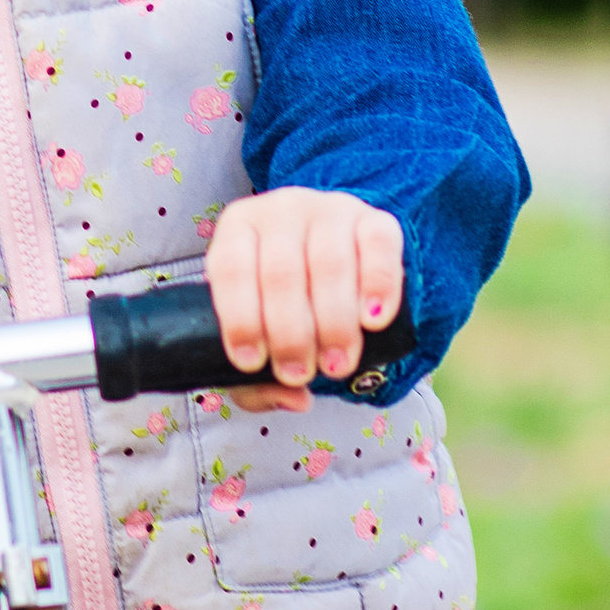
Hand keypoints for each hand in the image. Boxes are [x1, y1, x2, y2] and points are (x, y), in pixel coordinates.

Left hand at [204, 189, 404, 413]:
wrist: (332, 255)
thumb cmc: (281, 303)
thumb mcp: (255, 333)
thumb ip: (257, 380)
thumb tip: (295, 399)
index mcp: (237, 229)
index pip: (231, 269)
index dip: (240, 319)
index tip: (252, 363)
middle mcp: (280, 211)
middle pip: (281, 273)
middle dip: (290, 333)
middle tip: (300, 373)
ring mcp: (330, 210)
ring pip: (330, 263)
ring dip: (334, 322)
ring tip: (336, 364)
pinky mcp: (374, 219)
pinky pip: (378, 247)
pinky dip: (378, 286)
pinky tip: (373, 321)